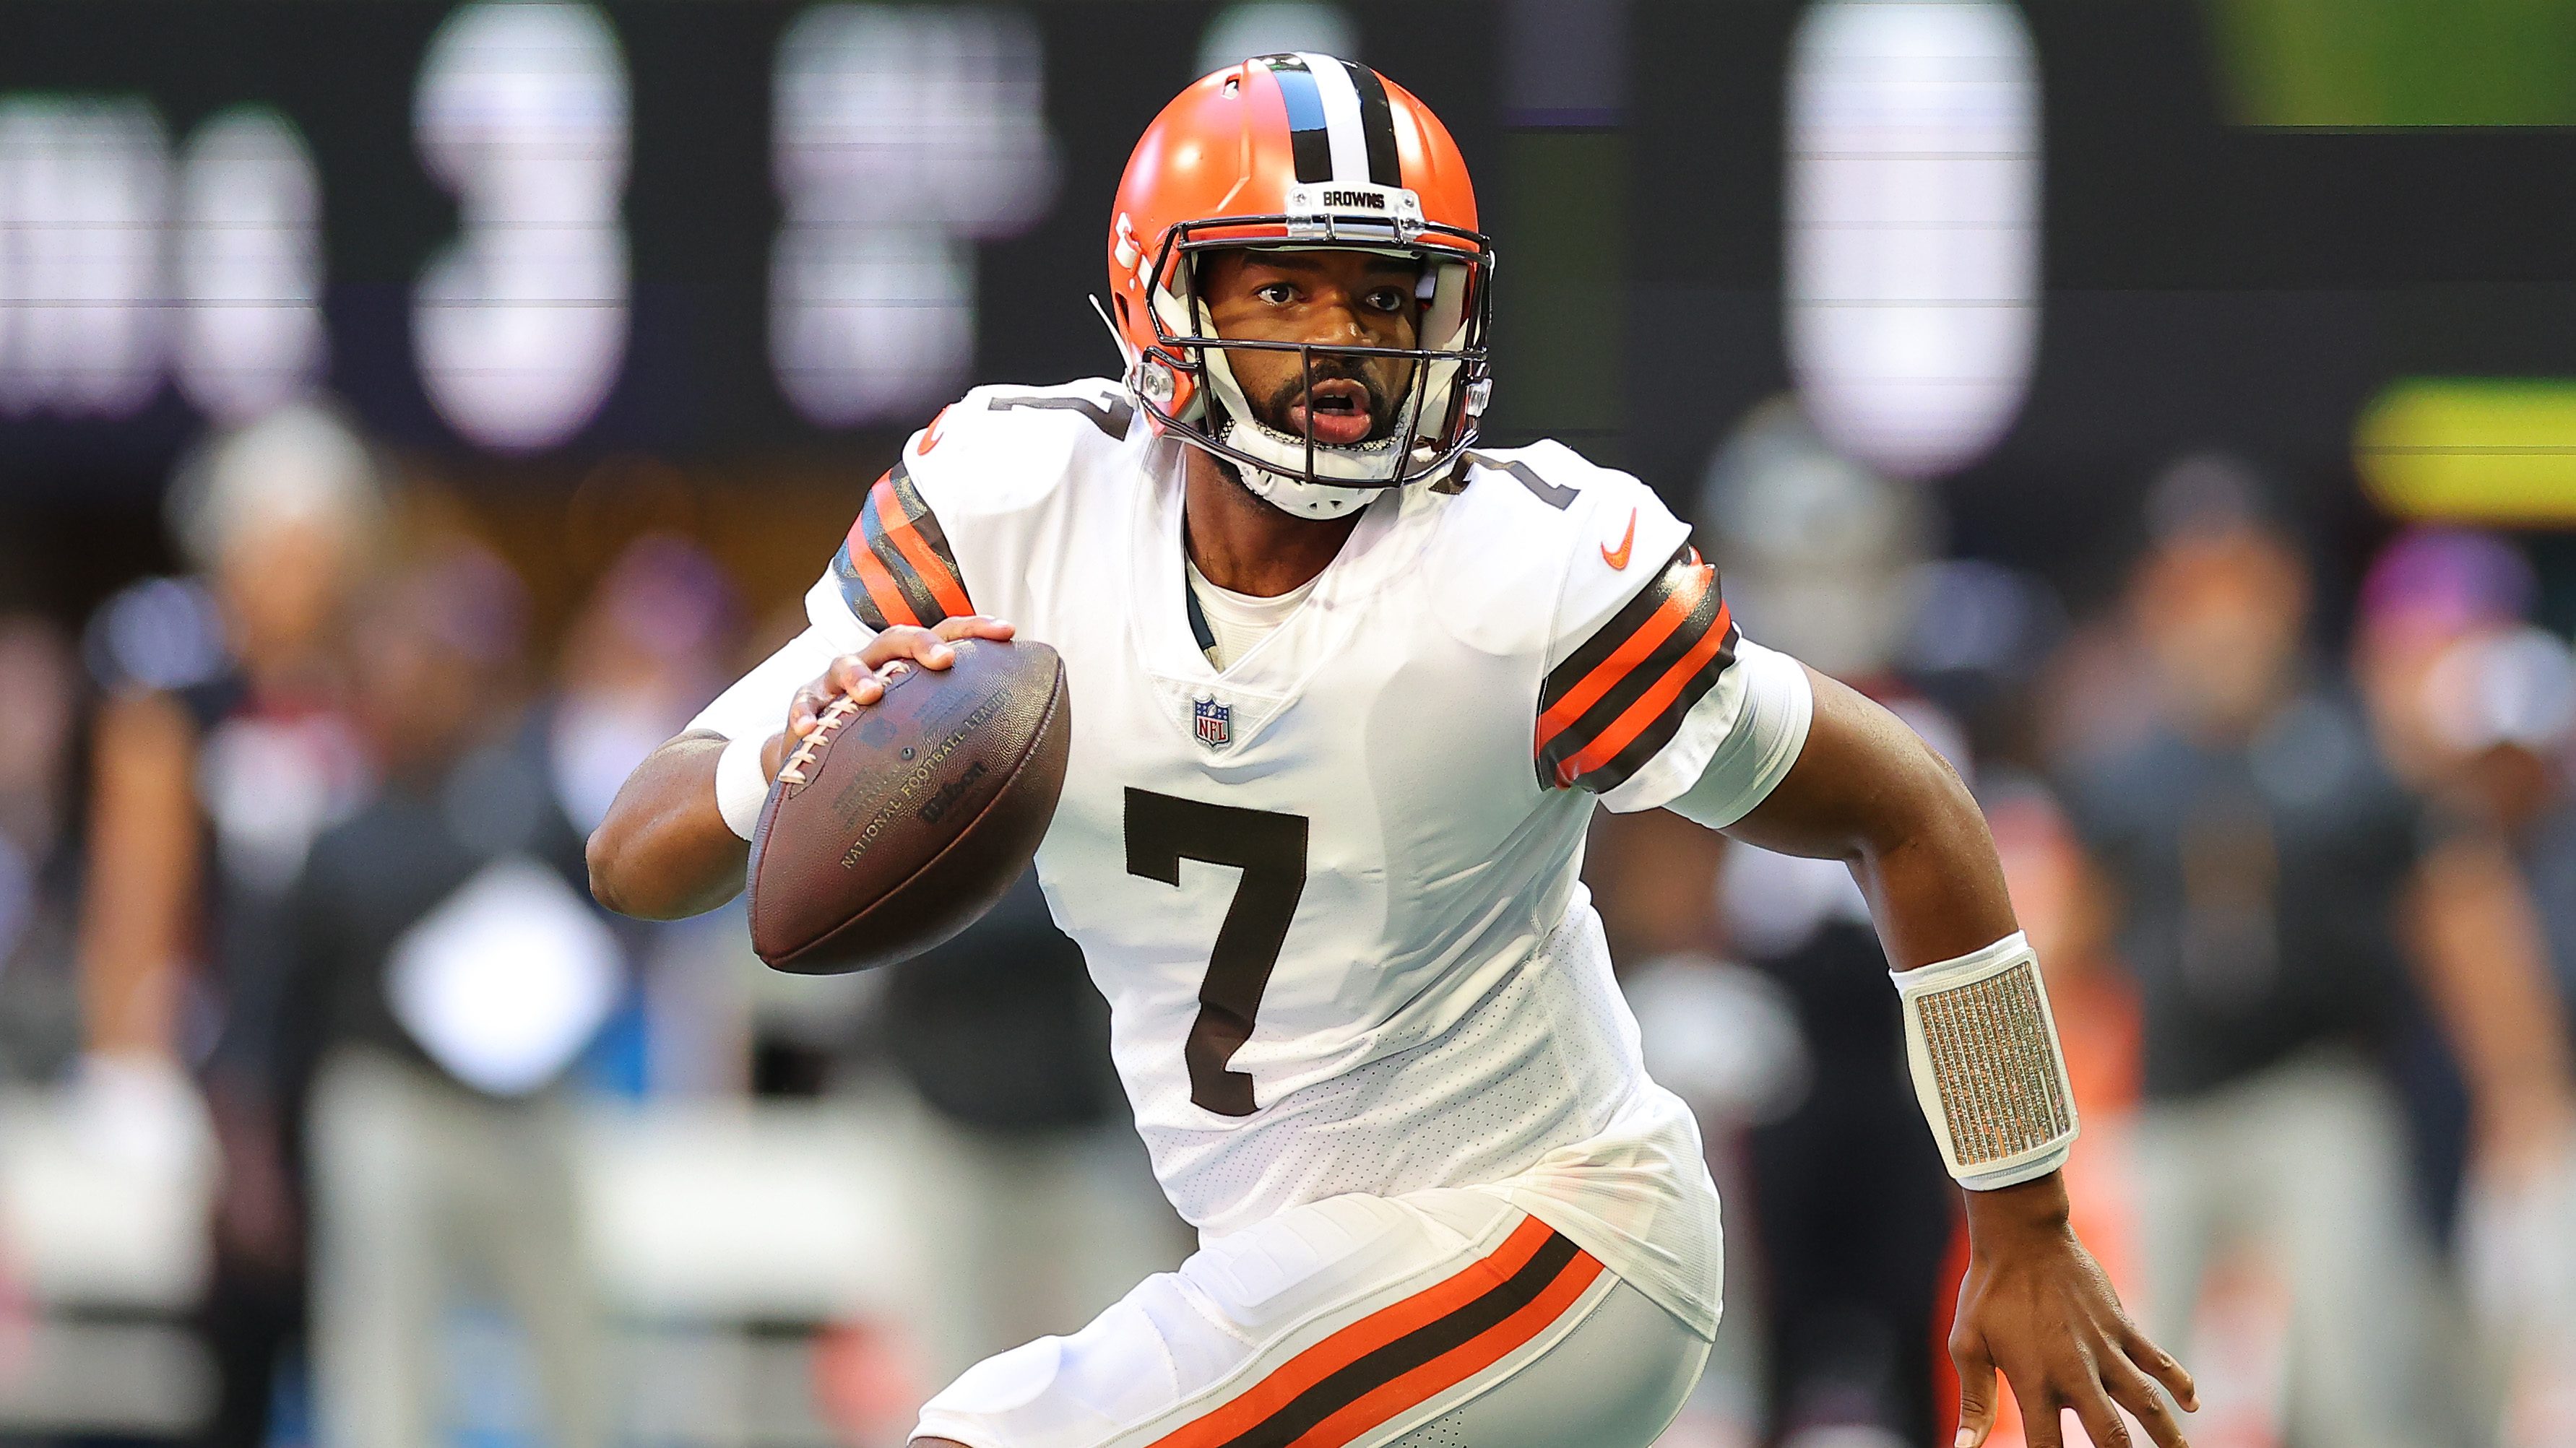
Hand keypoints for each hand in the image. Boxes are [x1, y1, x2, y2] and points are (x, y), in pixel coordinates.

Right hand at [763, 616, 1015, 777]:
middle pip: (897, 638)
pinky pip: (803, 703)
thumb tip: (1026, 767)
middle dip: (921, 645)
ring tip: (871, 694)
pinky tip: (809, 730)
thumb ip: (961, 734)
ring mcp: (837, 682)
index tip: (1009, 631)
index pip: (946, 635)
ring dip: (858, 675)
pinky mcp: (807, 703)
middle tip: (945, 661)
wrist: (821, 750)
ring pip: (845, 664)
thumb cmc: (884, 738)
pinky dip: (804, 713)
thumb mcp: (922, 728)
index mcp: (909, 664)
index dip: (976, 629)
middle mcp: (875, 662)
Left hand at [1952, 1173, 2196, 1447]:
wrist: (2022, 1236)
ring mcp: (2105, 1348)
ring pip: (2147, 1402)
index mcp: (2034, 1381)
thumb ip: (1974, 1401)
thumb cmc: (1988, 1291)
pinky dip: (2180, 1381)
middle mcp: (2075, 1371)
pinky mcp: (2123, 1326)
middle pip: (2109, 1433)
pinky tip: (2193, 1403)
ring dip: (2167, 1434)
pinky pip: (2158, 1359)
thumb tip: (1962, 1447)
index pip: (2046, 1446)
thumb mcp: (1967, 1345)